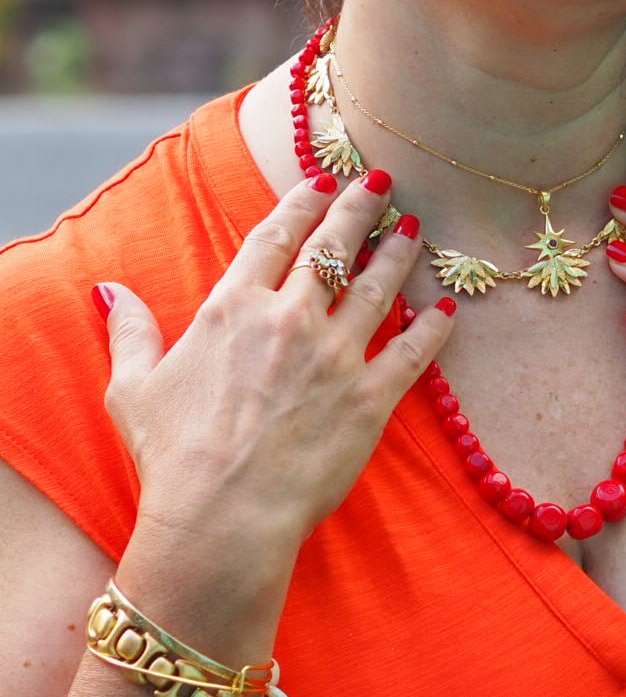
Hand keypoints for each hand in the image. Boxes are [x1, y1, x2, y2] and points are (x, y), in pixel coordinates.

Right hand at [95, 171, 454, 546]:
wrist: (222, 515)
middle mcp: (290, 320)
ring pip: (377, 289)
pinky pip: (411, 353)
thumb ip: (130, 332)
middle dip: (359, 209)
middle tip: (380, 183)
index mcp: (234, 309)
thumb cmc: (173, 456)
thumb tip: (109, 291)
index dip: (302, 203)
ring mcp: (335, 357)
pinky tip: (446, 309)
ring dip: (397, 255)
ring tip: (413, 230)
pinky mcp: (370, 399)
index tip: (321, 181)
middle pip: (333, 249)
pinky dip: (432, 329)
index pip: (275, 237)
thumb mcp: (133, 388)